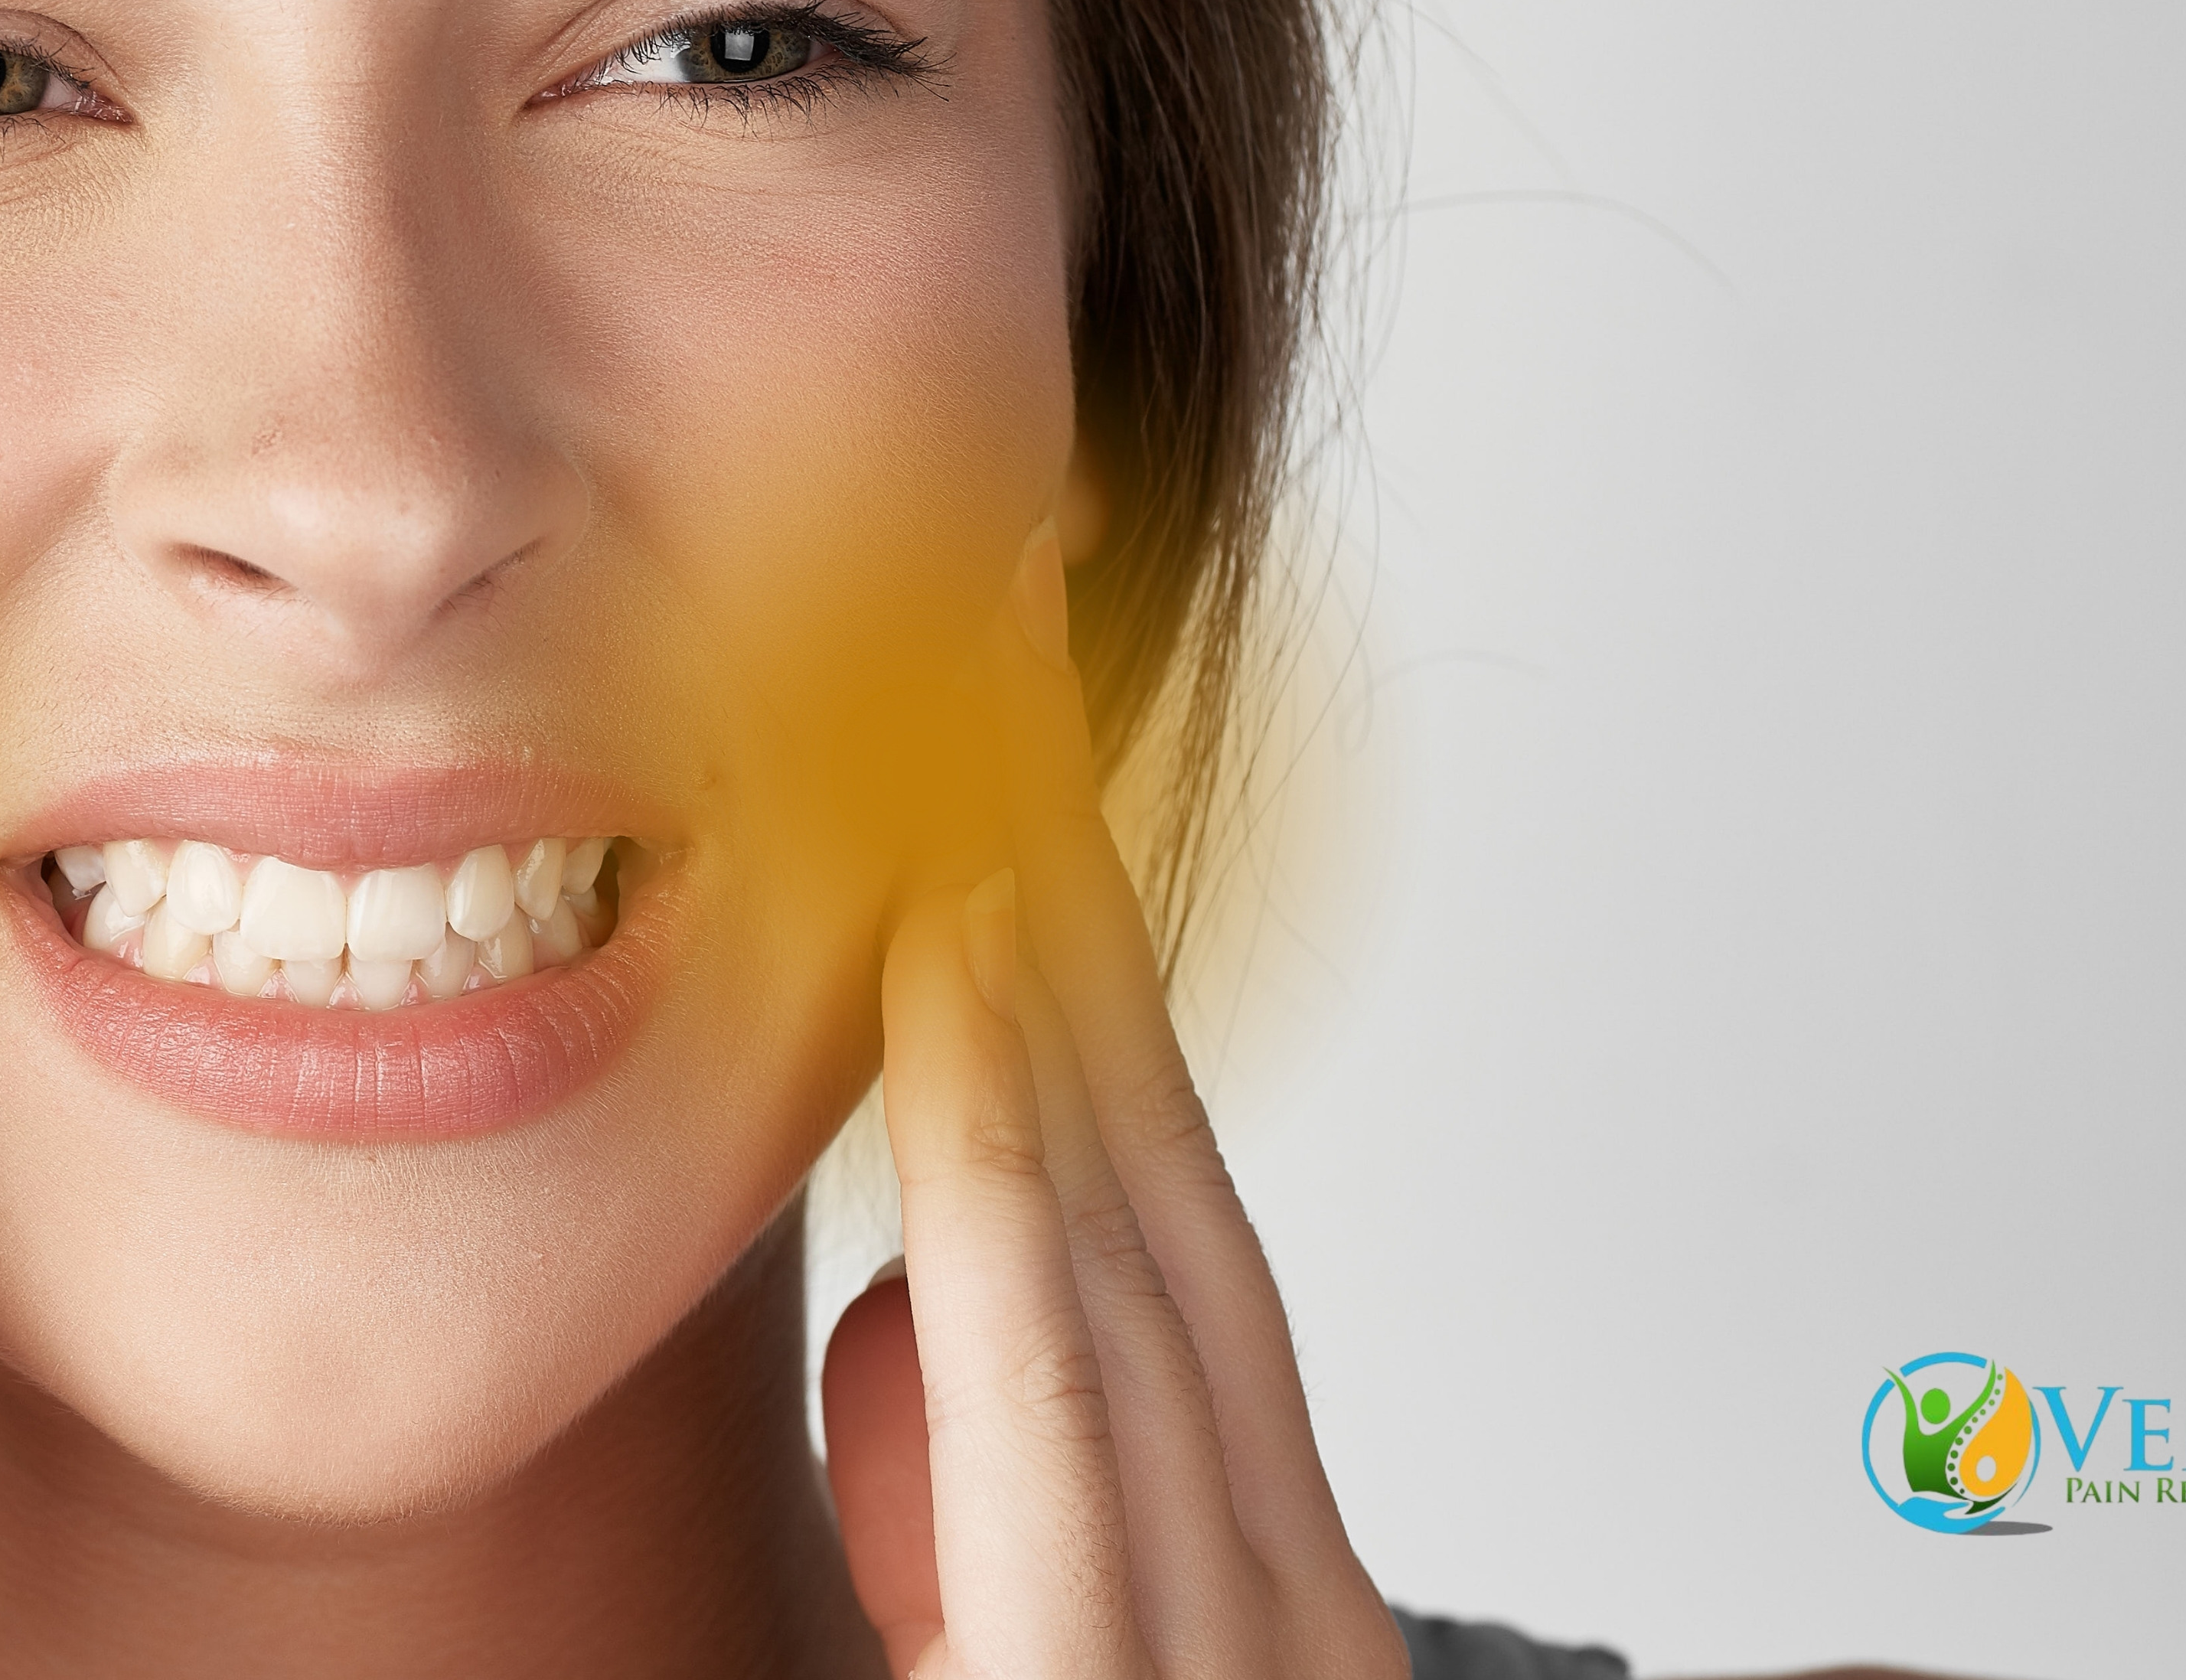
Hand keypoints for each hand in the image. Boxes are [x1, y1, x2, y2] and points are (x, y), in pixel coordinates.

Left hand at [818, 525, 1401, 1677]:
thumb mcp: (986, 1649)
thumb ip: (966, 1486)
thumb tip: (906, 1334)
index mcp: (1249, 1580)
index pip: (1162, 1212)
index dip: (1092, 956)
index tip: (1008, 749)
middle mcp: (1279, 1604)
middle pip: (1165, 1159)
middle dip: (1083, 866)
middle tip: (1003, 611)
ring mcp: (1230, 1658)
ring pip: (1126, 1226)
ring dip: (1049, 943)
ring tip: (975, 702)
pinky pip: (1054, 1380)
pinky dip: (1005, 1161)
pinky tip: (957, 974)